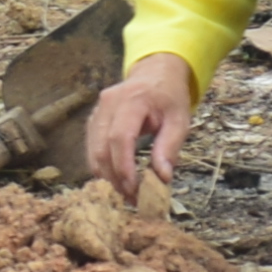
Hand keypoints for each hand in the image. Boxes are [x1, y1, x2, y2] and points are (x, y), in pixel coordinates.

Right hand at [83, 52, 196, 197]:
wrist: (155, 73)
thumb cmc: (169, 96)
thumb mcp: (179, 119)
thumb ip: (169, 147)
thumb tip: (162, 177)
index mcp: (132, 99)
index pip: (120, 137)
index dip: (124, 166)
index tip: (134, 189)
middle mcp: (108, 103)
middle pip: (102, 147)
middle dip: (114, 178)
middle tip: (132, 199)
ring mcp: (97, 111)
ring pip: (93, 151)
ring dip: (107, 176)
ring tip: (126, 193)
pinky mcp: (93, 120)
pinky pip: (92, 148)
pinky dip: (102, 167)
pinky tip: (117, 179)